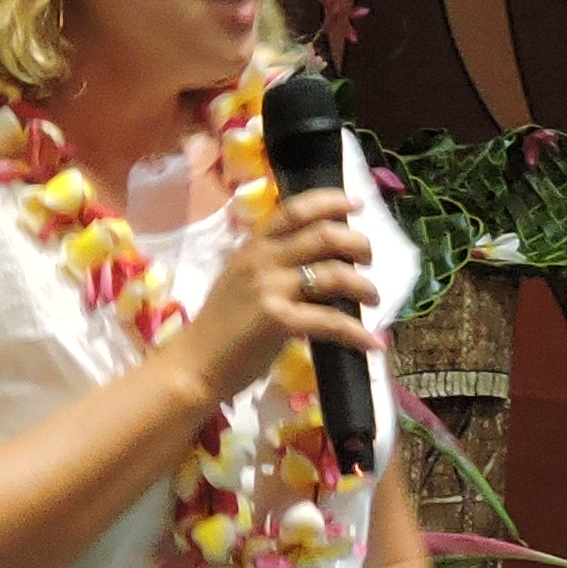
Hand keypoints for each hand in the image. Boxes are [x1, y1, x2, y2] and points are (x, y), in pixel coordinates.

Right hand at [182, 189, 378, 403]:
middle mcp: (261, 260)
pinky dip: (356, 333)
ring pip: (334, 275)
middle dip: (358, 244)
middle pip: (324, 236)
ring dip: (364, 286)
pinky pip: (331, 321)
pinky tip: (370, 343)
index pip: (295, 210)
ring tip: (372, 298)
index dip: (331, 202)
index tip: (356, 205)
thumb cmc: (218, 326)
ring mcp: (270, 289)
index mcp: (253, 246)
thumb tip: (316, 257)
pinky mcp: (279, 321)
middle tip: (369, 259)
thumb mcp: (239, 279)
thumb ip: (269, 262)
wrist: (194, 365)